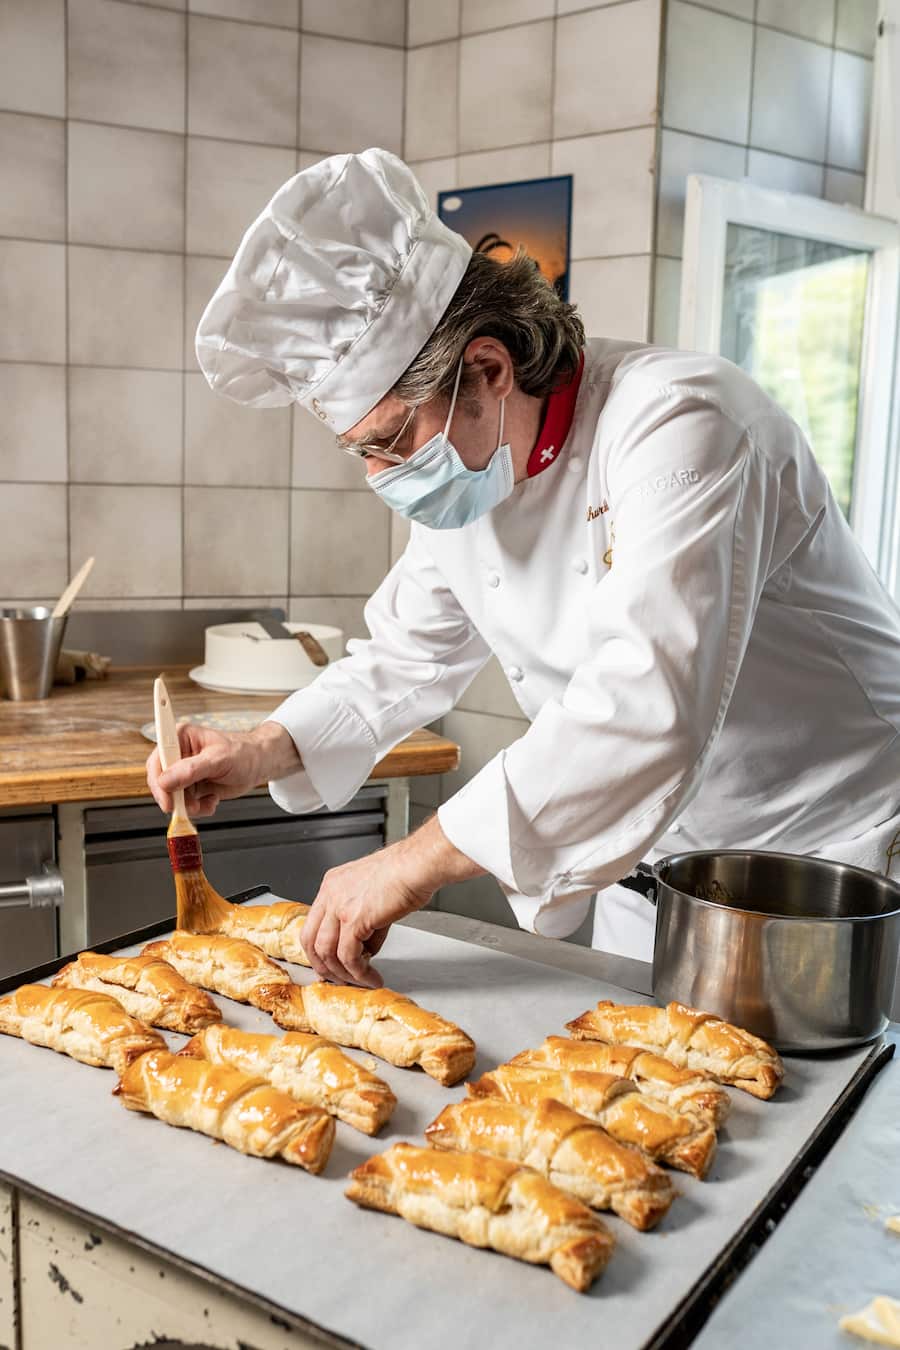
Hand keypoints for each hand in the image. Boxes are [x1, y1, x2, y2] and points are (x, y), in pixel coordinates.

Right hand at [146, 721, 300, 817]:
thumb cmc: (244, 753)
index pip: (157, 760)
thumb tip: (166, 781)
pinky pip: (184, 805)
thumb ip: (191, 770)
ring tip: (209, 801)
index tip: (167, 800)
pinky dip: (198, 808)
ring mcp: (184, 773)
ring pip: (172, 797)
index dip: (158, 781)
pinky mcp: (191, 787)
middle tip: (190, 807)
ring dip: (189, 806)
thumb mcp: (219, 759)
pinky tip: (212, 800)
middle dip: (175, 799)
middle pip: (161, 782)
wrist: (259, 764)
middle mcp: (179, 755)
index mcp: (180, 737)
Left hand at [302, 814, 483, 986]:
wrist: (418, 865)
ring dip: (343, 973)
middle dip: (324, 966)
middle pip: (310, 940)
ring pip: (326, 952)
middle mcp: (330, 894)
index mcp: (333, 884)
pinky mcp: (354, 920)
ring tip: (361, 980)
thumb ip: (364, 920)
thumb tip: (365, 948)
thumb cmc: (407, 872)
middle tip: (340, 978)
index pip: (313, 924)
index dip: (318, 949)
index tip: (329, 964)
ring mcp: (339, 906)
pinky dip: (359, 972)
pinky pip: (348, 956)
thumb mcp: (374, 894)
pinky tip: (371, 976)